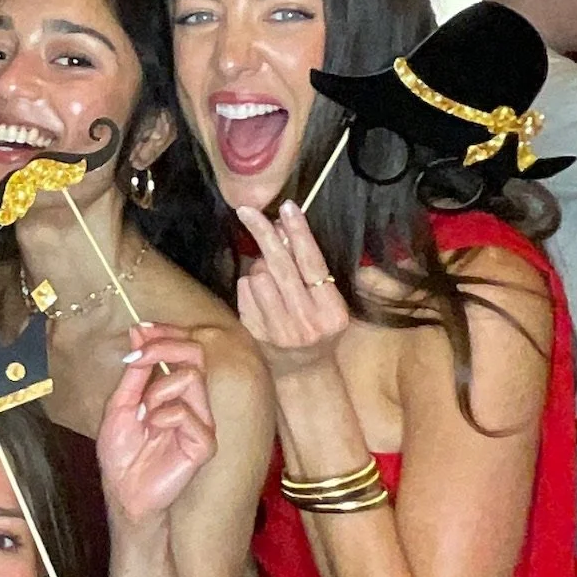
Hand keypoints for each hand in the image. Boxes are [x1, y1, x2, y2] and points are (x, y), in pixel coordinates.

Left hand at [97, 323, 216, 525]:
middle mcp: (193, 403)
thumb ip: (135, 371)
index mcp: (175, 391)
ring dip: (157, 390)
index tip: (140, 330)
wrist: (124, 492)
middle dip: (163, 349)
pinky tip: (153, 431)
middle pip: (195, 355)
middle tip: (137, 360)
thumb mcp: (121, 404)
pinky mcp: (204, 443)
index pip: (185, 350)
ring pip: (191, 378)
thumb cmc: (123, 454)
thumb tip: (138, 332)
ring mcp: (202, 422)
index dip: (165, 335)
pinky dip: (163, 415)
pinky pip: (188, 412)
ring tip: (144, 414)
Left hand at [234, 203, 349, 379]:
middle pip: (281, 266)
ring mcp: (278, 331)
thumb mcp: (327, 301)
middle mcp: (306, 323)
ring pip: (257, 276)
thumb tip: (284, 228)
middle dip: (263, 234)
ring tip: (272, 278)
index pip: (313, 264)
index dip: (299, 233)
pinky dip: (250, 284)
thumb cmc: (318, 326)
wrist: (303, 370)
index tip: (287, 207)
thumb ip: (310, 268)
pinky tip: (262, 294)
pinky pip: (244, 291)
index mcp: (331, 312)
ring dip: (260, 267)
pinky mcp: (255, 334)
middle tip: (247, 210)